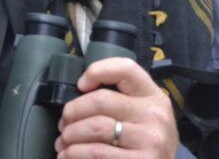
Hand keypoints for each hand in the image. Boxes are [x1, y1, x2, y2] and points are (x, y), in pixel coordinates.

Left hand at [56, 57, 177, 157]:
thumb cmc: (147, 140)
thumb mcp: (143, 113)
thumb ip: (120, 99)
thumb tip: (79, 94)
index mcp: (152, 95)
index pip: (125, 69)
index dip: (97, 71)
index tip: (81, 84)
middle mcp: (154, 115)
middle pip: (100, 101)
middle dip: (72, 112)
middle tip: (64, 123)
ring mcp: (149, 140)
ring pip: (95, 128)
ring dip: (70, 136)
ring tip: (64, 142)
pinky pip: (97, 153)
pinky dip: (75, 154)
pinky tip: (70, 155)